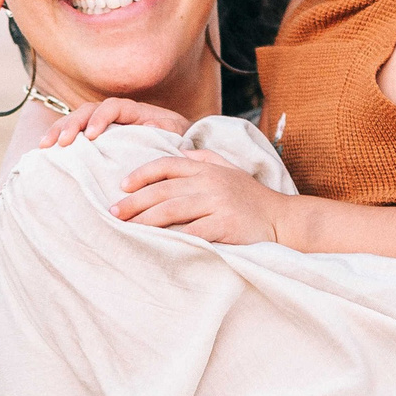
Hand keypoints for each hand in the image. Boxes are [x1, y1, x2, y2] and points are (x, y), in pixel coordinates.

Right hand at [40, 97, 190, 147]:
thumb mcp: (176, 132)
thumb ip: (167, 129)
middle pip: (87, 110)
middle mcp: (112, 113)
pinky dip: (57, 139)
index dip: (100, 119)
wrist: (172, 141)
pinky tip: (44, 151)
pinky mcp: (91, 136)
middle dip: (72, 124)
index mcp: (132, 110)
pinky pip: (72, 134)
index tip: (92, 136)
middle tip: (62, 143)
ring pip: (74, 120)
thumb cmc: (173, 137)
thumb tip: (150, 127)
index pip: (111, 107)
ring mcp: (99, 123)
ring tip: (44, 145)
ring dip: (58, 130)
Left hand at [115, 149, 289, 244]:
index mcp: (207, 168)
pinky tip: (154, 243)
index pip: (167, 164)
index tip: (122, 186)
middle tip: (113, 212)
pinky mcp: (225, 225)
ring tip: (126, 228)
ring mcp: (218, 203)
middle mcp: (210, 182)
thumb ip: (205, 159)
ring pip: (171, 210)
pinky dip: (170, 238)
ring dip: (145, 220)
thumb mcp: (230, 170)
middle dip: (134, 201)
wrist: (282, 220)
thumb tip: (180, 152)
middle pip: (163, 189)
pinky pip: (190, 232)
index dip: (141, 174)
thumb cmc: (251, 198)